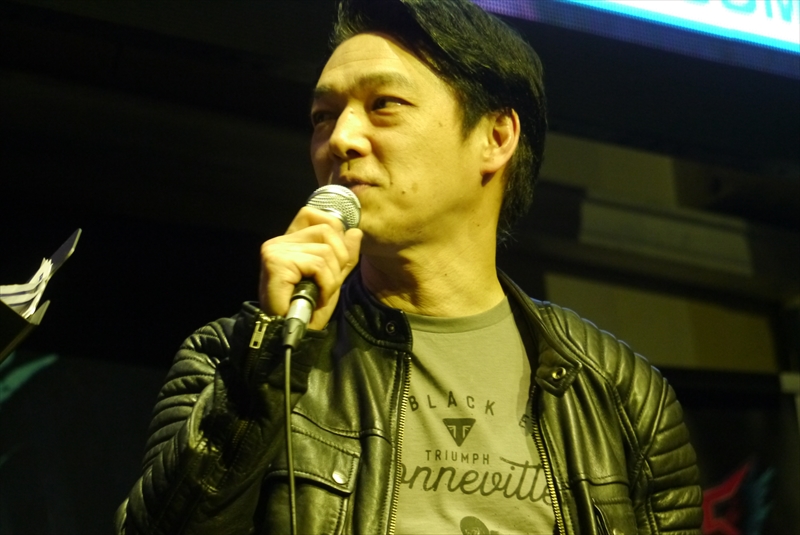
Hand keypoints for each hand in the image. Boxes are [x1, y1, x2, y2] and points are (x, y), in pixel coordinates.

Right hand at [259, 207, 361, 329]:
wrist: (290, 332)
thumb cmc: (307, 309)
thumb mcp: (332, 278)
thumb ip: (344, 256)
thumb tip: (355, 232)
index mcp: (289, 242)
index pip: (311, 213)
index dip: (332, 229)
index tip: (336, 258)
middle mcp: (279, 241)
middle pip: (327, 229)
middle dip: (340, 258)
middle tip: (329, 283)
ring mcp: (275, 250)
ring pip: (325, 250)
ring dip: (332, 277)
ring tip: (321, 293)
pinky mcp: (277, 263)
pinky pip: (318, 264)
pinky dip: (325, 284)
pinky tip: (316, 297)